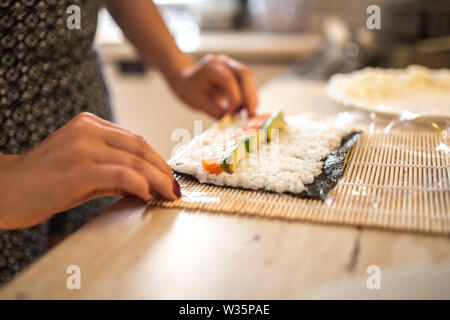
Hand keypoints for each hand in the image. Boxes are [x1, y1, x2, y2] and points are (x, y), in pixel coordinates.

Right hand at [0, 112, 180, 229]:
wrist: (5, 190)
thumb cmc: (45, 180)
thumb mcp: (84, 165)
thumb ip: (114, 167)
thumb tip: (149, 182)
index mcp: (89, 124)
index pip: (135, 140)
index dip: (157, 159)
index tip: (169, 176)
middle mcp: (87, 130)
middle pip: (140, 148)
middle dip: (163, 170)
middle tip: (175, 188)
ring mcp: (82, 148)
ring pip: (135, 161)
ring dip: (158, 180)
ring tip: (169, 194)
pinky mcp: (78, 170)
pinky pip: (121, 174)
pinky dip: (141, 185)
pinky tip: (148, 195)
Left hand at [169, 54, 258, 118]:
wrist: (187, 82)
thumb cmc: (190, 90)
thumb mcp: (198, 102)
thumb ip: (214, 110)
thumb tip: (231, 120)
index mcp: (210, 66)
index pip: (228, 80)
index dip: (234, 98)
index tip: (232, 113)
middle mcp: (223, 62)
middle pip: (244, 74)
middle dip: (249, 95)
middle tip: (250, 114)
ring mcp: (232, 66)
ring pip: (249, 78)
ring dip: (252, 97)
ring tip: (249, 114)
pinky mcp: (237, 74)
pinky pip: (248, 83)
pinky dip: (250, 97)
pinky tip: (248, 110)